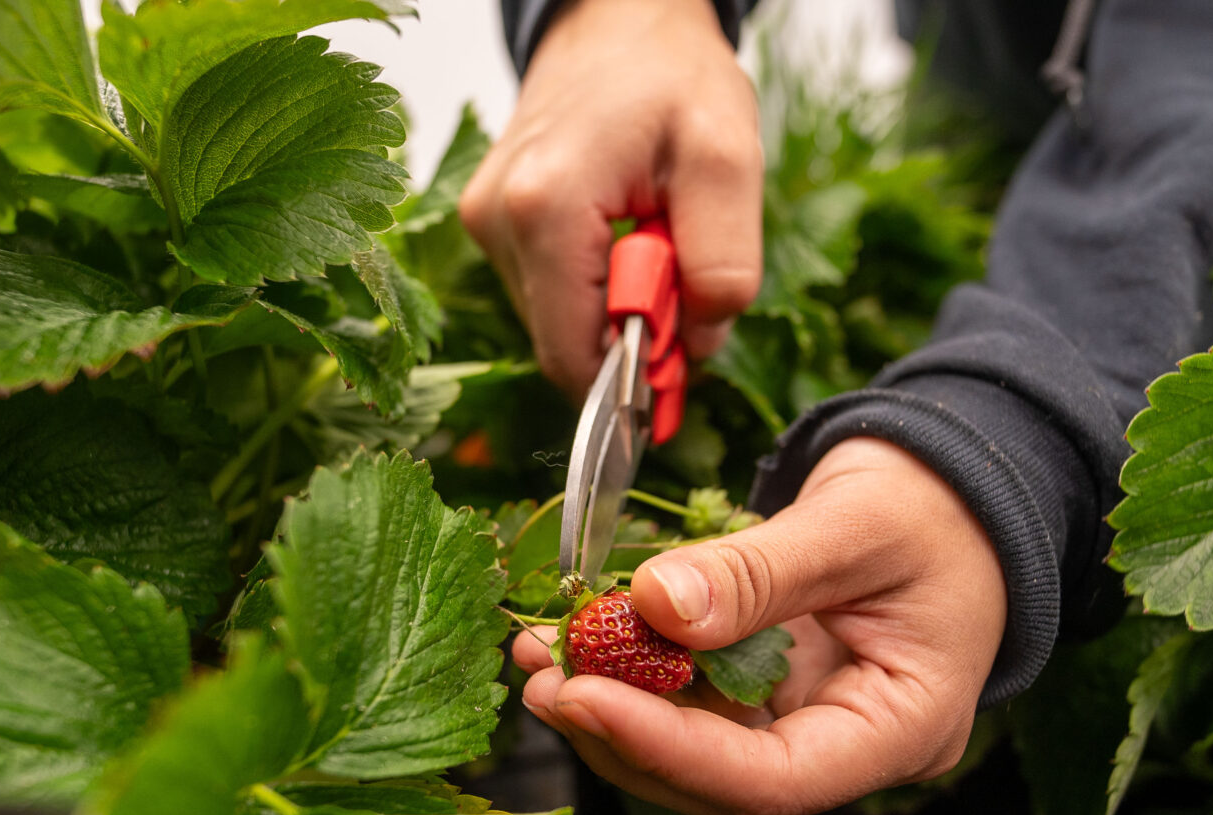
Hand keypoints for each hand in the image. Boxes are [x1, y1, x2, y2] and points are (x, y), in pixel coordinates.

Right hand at [459, 0, 762, 398]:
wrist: (618, 20)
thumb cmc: (672, 78)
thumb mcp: (727, 159)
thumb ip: (722, 263)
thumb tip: (692, 348)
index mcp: (544, 209)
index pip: (572, 357)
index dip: (635, 381)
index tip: (687, 355)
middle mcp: (496, 221)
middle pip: (563, 346)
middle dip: (630, 340)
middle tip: (682, 284)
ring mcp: (485, 223)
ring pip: (555, 324)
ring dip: (614, 311)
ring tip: (654, 244)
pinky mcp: (489, 224)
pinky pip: (547, 293)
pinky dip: (594, 289)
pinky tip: (623, 240)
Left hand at [514, 438, 1007, 814]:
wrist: (960, 486)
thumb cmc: (935, 506)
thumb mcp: (855, 524)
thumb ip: (758, 572)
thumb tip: (653, 605)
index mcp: (902, 731)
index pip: (771, 781)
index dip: (666, 748)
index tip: (580, 697)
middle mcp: (849, 751)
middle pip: (719, 783)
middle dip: (620, 735)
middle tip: (541, 679)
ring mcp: (806, 729)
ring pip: (693, 753)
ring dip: (610, 709)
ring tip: (540, 653)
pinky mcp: (769, 699)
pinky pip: (691, 706)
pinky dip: (629, 678)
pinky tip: (574, 641)